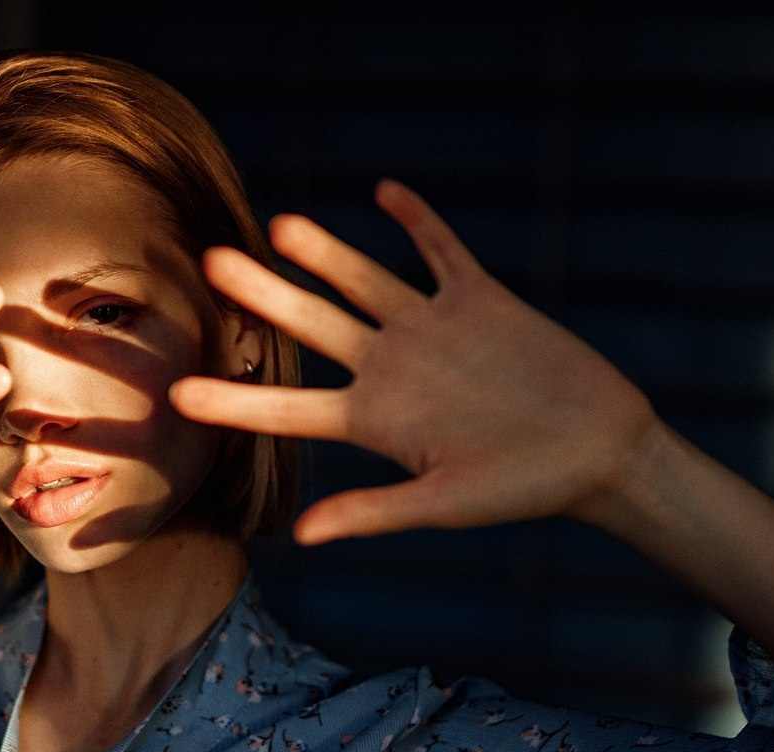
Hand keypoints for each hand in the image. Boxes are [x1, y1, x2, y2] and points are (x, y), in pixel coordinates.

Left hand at [170, 180, 661, 544]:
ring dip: (325, 252)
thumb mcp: (442, 506)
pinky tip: (384, 191)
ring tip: (280, 224)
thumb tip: (302, 538)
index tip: (176, 394)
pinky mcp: (480, 301)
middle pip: (314, 325)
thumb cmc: (520, 490)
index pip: (288, 409)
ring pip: (366, 281)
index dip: (234, 401)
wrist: (597, 452)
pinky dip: (417, 220)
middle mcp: (391, 368)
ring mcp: (432, 330)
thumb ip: (372, 513)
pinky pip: (441, 252)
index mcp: (374, 420)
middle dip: (264, 295)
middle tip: (210, 263)